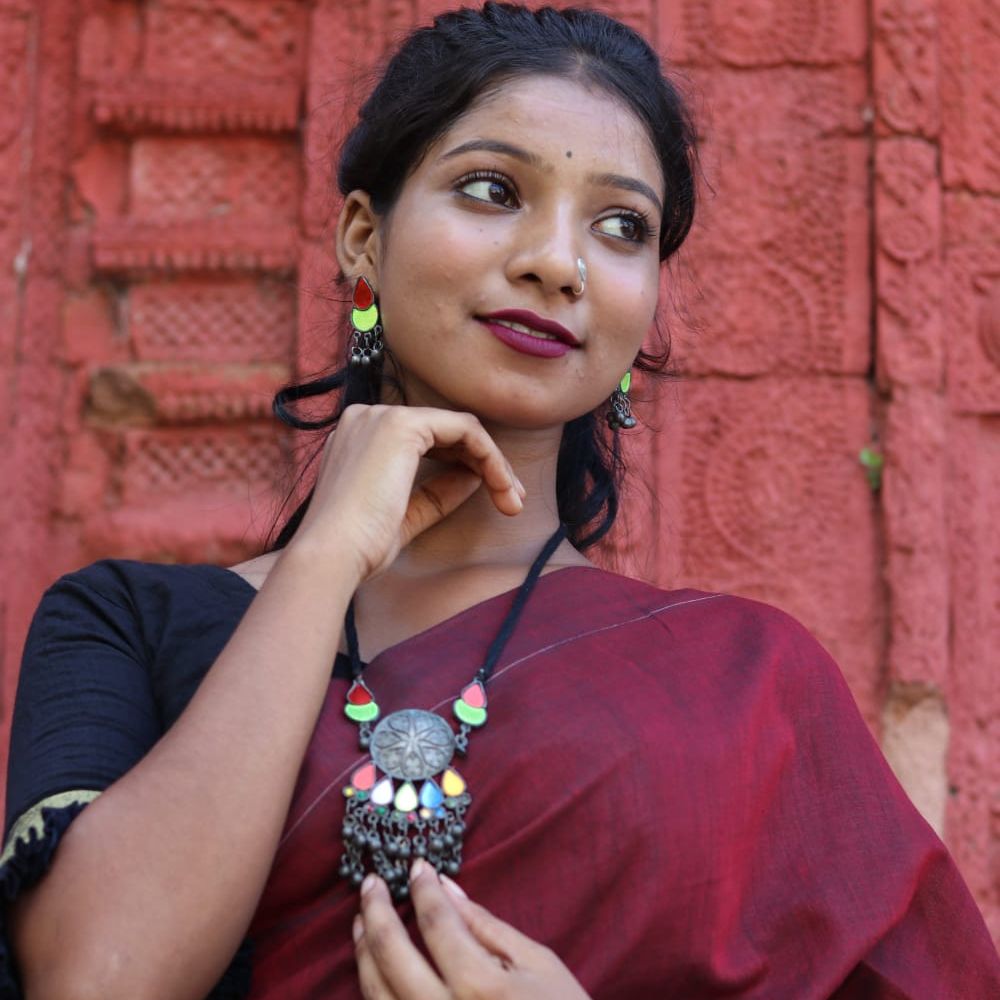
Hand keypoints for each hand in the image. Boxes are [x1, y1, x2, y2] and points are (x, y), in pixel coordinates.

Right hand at [288, 404, 524, 580]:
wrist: (332, 554)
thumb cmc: (359, 546)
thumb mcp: (406, 515)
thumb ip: (436, 492)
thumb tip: (474, 476)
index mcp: (361, 439)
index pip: (429, 440)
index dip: (466, 465)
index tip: (496, 499)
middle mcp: (369, 418)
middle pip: (448, 431)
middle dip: (488, 464)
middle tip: (513, 501)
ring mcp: (383, 417)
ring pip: (461, 429)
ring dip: (494, 464)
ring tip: (513, 500)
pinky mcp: (402, 425)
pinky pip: (465, 431)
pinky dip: (490, 457)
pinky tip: (502, 485)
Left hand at [354, 860, 590, 999]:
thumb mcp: (538, 965)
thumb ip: (487, 927)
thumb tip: (448, 889)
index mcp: (480, 987)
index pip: (437, 923)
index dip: (422, 889)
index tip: (417, 866)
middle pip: (392, 955)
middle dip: (377, 911)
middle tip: (371, 883)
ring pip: (376, 993)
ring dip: (364, 952)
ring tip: (362, 921)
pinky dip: (372, 991)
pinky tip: (373, 969)